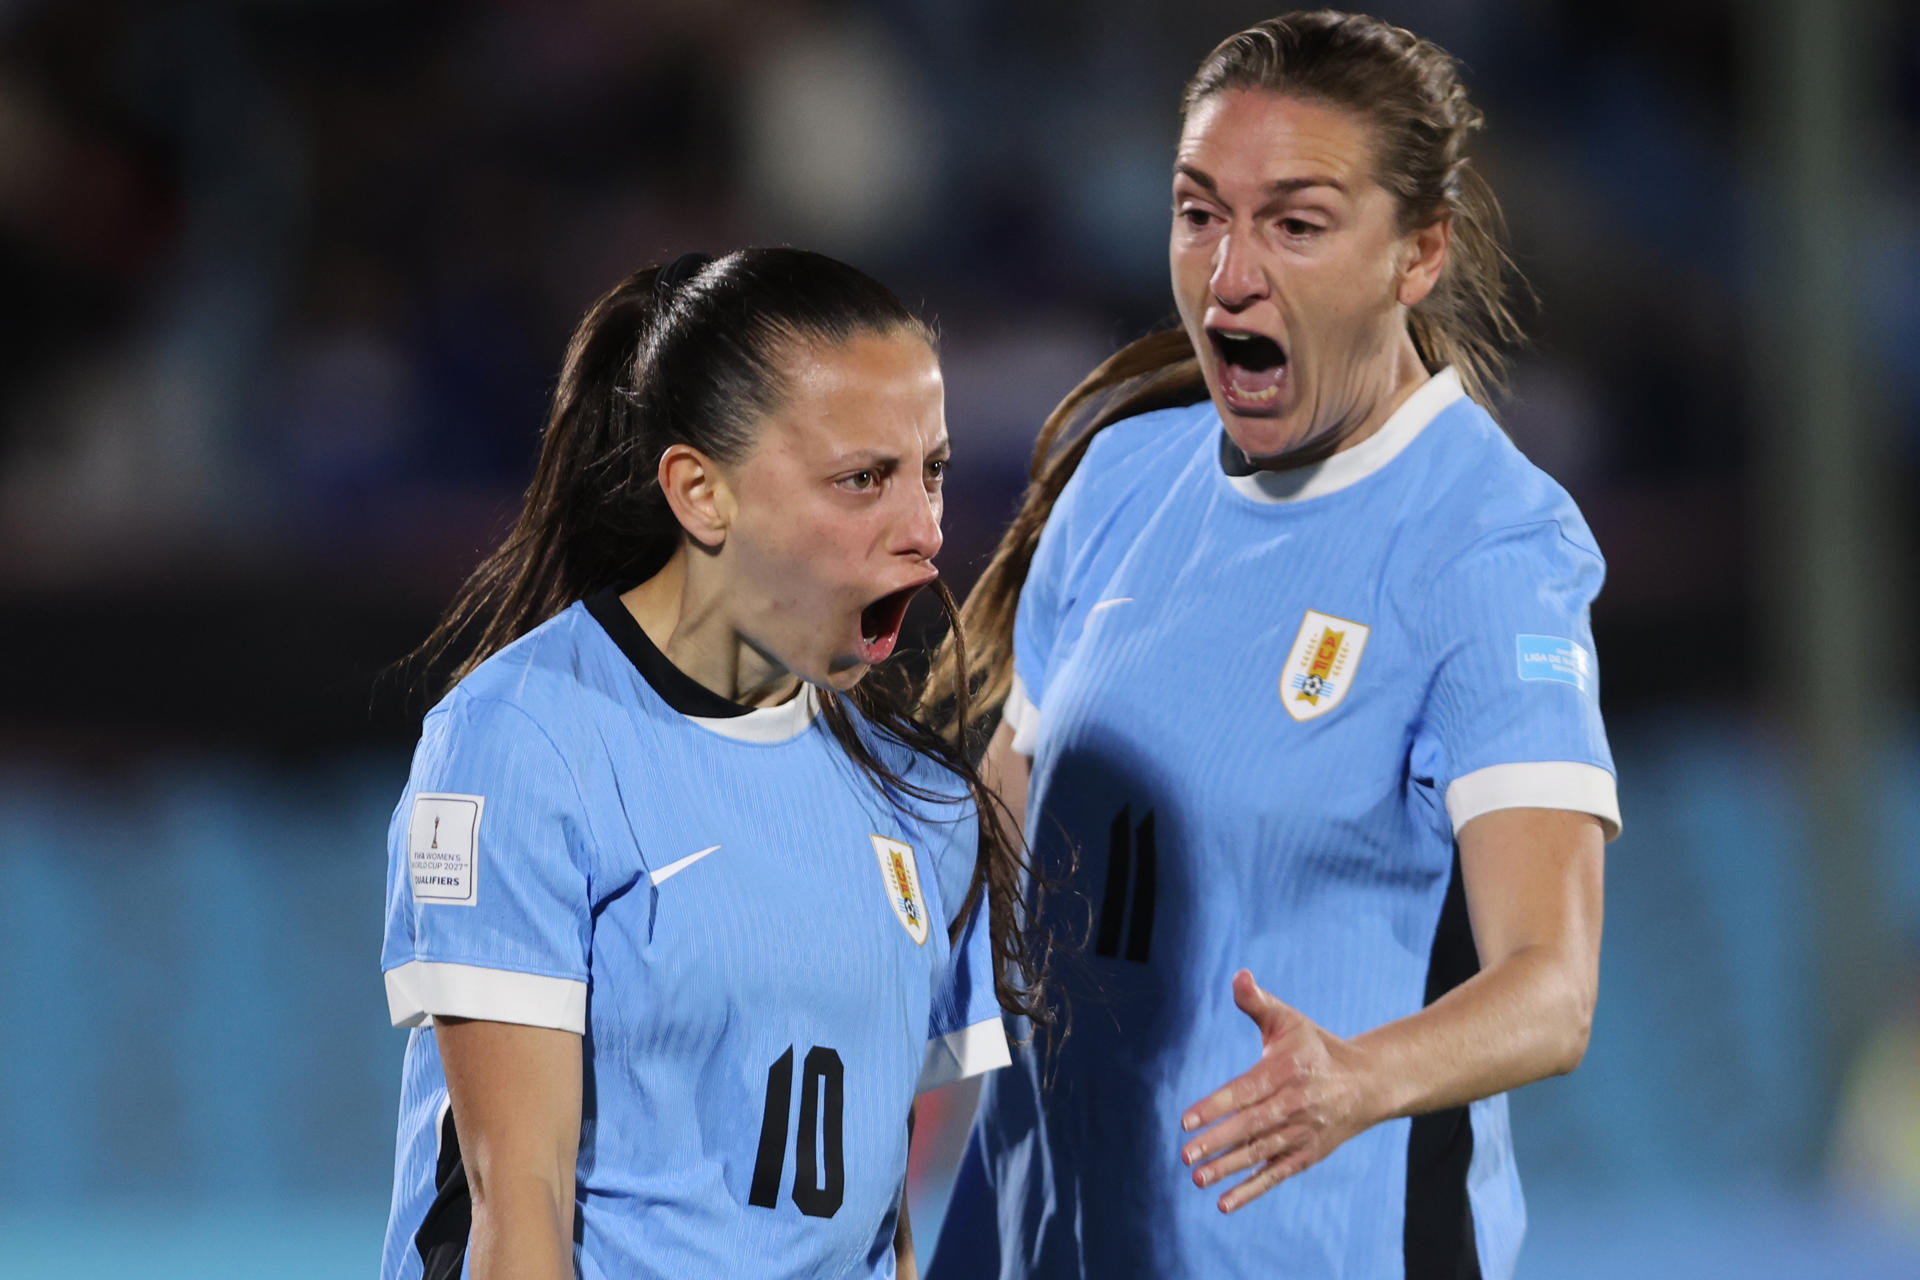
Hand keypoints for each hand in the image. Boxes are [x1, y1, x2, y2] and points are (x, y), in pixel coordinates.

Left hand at [1178, 970, 1376, 1212]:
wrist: (1367, 1083)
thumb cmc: (1315, 1047)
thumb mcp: (1289, 1020)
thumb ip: (1258, 1002)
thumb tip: (1238, 976)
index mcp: (1287, 1070)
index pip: (1246, 1090)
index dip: (1216, 1106)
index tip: (1186, 1121)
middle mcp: (1296, 1104)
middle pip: (1252, 1126)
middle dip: (1218, 1142)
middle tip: (1186, 1155)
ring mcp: (1303, 1133)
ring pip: (1262, 1152)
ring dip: (1229, 1168)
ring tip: (1197, 1178)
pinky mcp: (1308, 1154)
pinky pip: (1277, 1174)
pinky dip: (1252, 1189)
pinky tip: (1224, 1203)